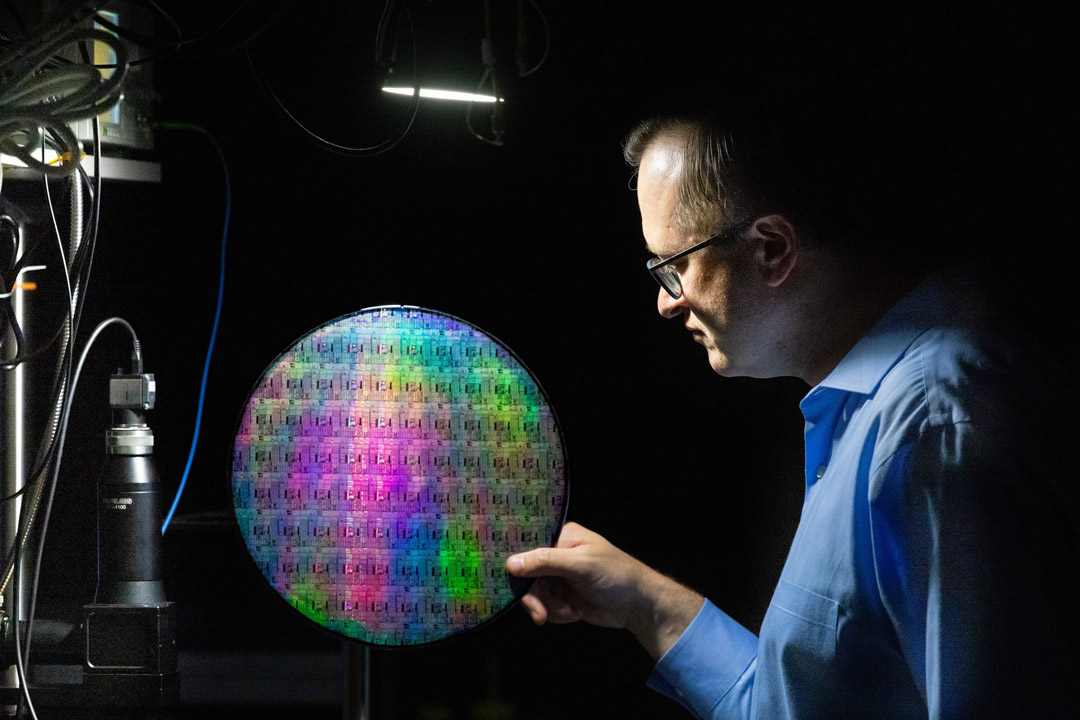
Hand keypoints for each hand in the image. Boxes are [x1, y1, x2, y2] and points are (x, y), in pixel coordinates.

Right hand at [506, 522, 703, 658]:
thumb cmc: (615, 574)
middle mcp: (555, 554)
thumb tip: (510, 563)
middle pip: (527, 575)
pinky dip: (556, 614)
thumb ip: (546, 562)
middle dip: (535, 597)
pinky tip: (574, 613)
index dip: (516, 562)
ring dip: (550, 607)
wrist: (637, 605)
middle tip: (541, 615)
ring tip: (570, 612)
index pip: (527, 545)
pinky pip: (544, 607)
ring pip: (534, 594)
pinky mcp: (561, 597)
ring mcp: (557, 577)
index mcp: (561, 536)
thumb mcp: (581, 565)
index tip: (507, 581)